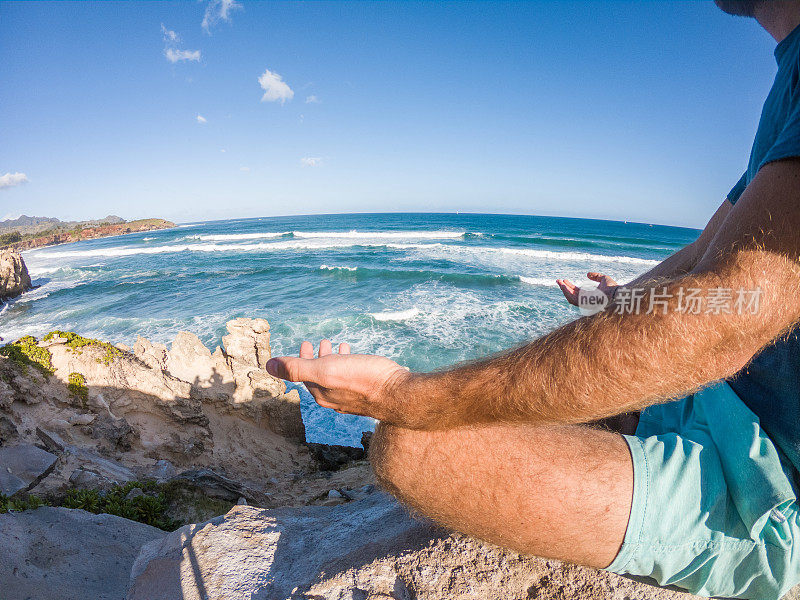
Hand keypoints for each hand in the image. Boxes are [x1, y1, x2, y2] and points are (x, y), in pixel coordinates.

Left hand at [266, 340, 416, 425]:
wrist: (400, 395)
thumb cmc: (364, 379)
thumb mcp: (326, 369)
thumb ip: (296, 368)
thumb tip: (267, 365)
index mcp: (322, 393)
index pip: (304, 375)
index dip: (302, 358)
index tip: (306, 343)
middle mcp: (335, 398)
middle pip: (320, 376)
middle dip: (318, 358)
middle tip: (321, 342)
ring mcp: (353, 398)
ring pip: (338, 376)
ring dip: (335, 359)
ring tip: (340, 345)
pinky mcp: (369, 395)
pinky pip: (353, 378)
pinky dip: (350, 365)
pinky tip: (359, 358)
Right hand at [556, 272, 617, 305]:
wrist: (617, 294)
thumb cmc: (613, 288)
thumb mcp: (603, 279)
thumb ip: (596, 276)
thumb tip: (587, 274)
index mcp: (591, 297)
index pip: (578, 293)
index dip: (571, 286)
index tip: (565, 280)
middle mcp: (587, 301)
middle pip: (572, 296)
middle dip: (565, 288)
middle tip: (558, 281)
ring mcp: (585, 303)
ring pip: (570, 298)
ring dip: (564, 290)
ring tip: (559, 282)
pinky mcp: (585, 304)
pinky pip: (572, 299)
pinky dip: (566, 292)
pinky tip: (563, 286)